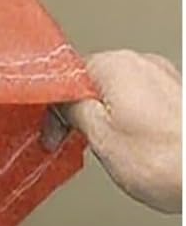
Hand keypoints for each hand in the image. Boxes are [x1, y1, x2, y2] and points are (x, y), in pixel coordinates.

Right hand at [57, 51, 181, 214]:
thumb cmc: (171, 162)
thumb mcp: (100, 138)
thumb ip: (72, 110)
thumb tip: (63, 102)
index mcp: (116, 64)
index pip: (66, 76)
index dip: (54, 109)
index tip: (54, 133)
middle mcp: (143, 63)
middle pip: (94, 83)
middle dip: (85, 113)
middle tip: (86, 145)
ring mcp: (167, 78)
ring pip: (121, 94)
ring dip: (113, 120)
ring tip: (122, 152)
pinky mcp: (182, 97)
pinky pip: (146, 104)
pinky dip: (139, 124)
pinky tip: (144, 149)